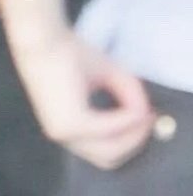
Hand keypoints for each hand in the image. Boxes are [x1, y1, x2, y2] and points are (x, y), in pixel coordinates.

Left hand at [12, 31, 154, 168]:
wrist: (45, 37)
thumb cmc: (70, 52)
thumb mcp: (109, 76)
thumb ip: (128, 96)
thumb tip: (144, 116)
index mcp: (66, 126)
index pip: (103, 150)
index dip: (129, 139)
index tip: (147, 119)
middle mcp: (62, 134)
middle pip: (110, 157)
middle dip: (135, 141)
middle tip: (150, 117)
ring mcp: (65, 132)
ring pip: (111, 151)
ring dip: (133, 134)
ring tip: (144, 112)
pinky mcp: (72, 123)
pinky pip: (110, 130)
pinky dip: (127, 121)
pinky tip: (135, 109)